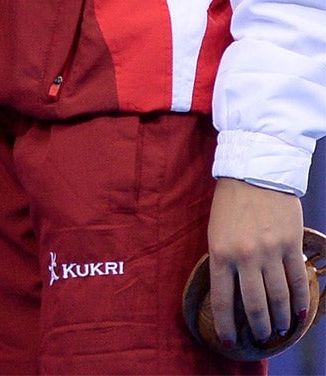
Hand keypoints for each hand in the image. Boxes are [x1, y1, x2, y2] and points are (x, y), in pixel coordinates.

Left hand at [207, 177, 309, 348]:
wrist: (254, 174)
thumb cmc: (230, 204)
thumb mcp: (216, 233)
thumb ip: (224, 262)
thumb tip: (232, 294)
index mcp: (219, 253)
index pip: (222, 300)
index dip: (227, 325)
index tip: (230, 341)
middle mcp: (245, 256)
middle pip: (254, 305)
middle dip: (258, 327)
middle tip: (262, 338)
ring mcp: (270, 252)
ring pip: (278, 297)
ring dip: (280, 319)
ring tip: (281, 331)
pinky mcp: (291, 245)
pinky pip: (298, 280)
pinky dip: (300, 300)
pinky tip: (300, 314)